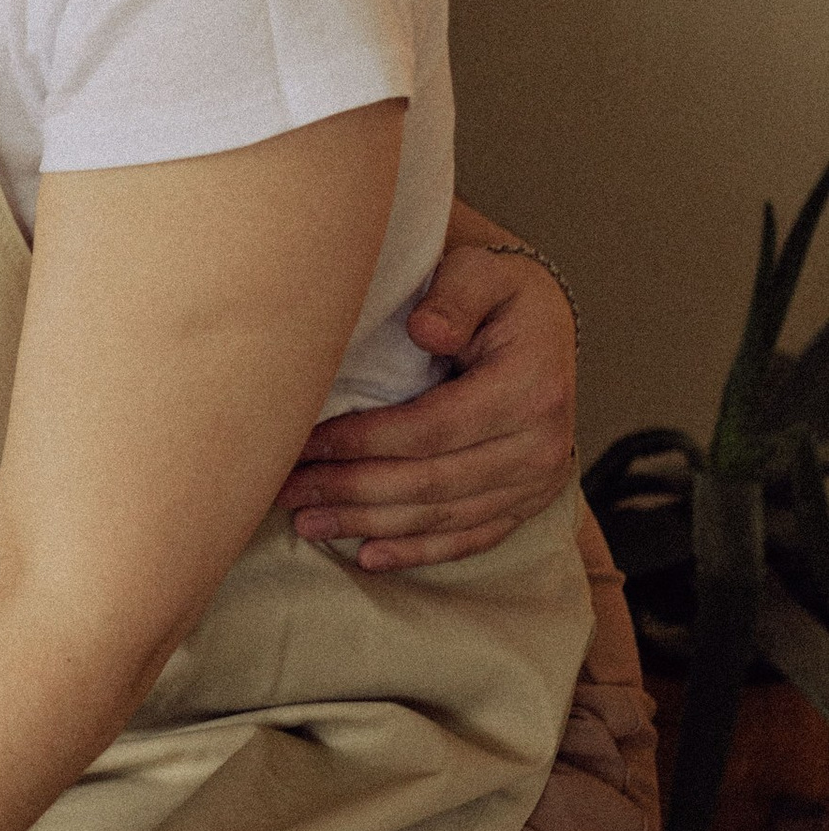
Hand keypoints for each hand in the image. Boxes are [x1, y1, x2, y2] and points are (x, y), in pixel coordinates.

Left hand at [276, 239, 576, 572]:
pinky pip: (470, 537)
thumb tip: (425, 331)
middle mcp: (541, 445)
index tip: (303, 444)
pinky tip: (368, 557)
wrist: (543, 327)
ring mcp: (538, 482)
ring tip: (307, 522)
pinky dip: (417, 551)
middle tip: (286, 491)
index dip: (361, 442)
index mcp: (529, 388)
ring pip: (442, 516)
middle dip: (351, 490)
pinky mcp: (528, 503)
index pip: (430, 428)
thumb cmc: (499, 295)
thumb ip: (455, 295)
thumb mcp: (482, 273)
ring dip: (369, 524)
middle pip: (429, 481)